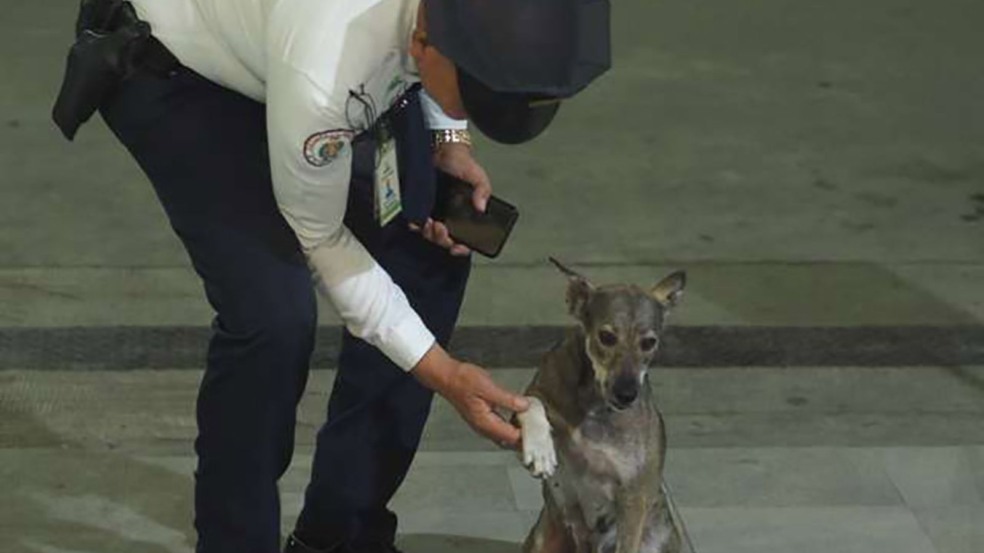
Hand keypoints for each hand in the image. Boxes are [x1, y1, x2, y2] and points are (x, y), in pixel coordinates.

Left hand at [409, 142, 491, 255]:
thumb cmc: (461, 162)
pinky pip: (416, 221)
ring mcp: (434, 212)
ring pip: (430, 234)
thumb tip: (481, 208)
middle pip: (445, 239)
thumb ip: (482, 190)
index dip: (461, 248)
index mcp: (465, 214)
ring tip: (429, 223)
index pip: (465, 239)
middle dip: (442, 239)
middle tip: (441, 229)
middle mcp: (449, 216)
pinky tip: (416, 221)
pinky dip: (415, 224)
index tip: (456, 247)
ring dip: (429, 233)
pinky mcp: (421, 205)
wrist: (442, 147)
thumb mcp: (477, 177)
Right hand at [412, 344, 529, 447]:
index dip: (528, 434)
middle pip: (510, 441)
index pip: (512, 437)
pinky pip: (501, 428)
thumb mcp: (488, 388)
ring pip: (506, 436)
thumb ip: (507, 399)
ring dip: (519, 431)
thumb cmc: (462, 380)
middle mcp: (484, 428)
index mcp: (485, 423)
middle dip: (526, 437)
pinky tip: (519, 415)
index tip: (541, 428)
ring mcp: (483, 424)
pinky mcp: (483, 418)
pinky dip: (512, 425)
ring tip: (532, 422)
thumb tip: (524, 406)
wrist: (446, 376)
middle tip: (540, 427)